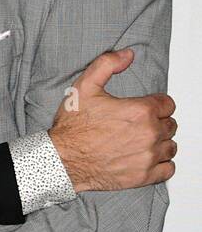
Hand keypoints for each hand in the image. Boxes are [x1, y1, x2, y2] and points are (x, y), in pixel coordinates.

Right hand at [48, 48, 176, 190]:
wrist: (61, 160)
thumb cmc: (73, 128)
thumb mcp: (85, 87)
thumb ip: (108, 64)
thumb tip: (127, 55)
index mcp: (140, 111)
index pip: (168, 104)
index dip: (156, 104)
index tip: (145, 109)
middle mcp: (149, 134)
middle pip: (171, 125)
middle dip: (158, 123)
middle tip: (140, 126)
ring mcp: (148, 156)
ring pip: (171, 147)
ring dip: (161, 143)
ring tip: (143, 142)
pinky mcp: (143, 176)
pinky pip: (168, 169)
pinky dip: (162, 164)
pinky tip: (148, 159)